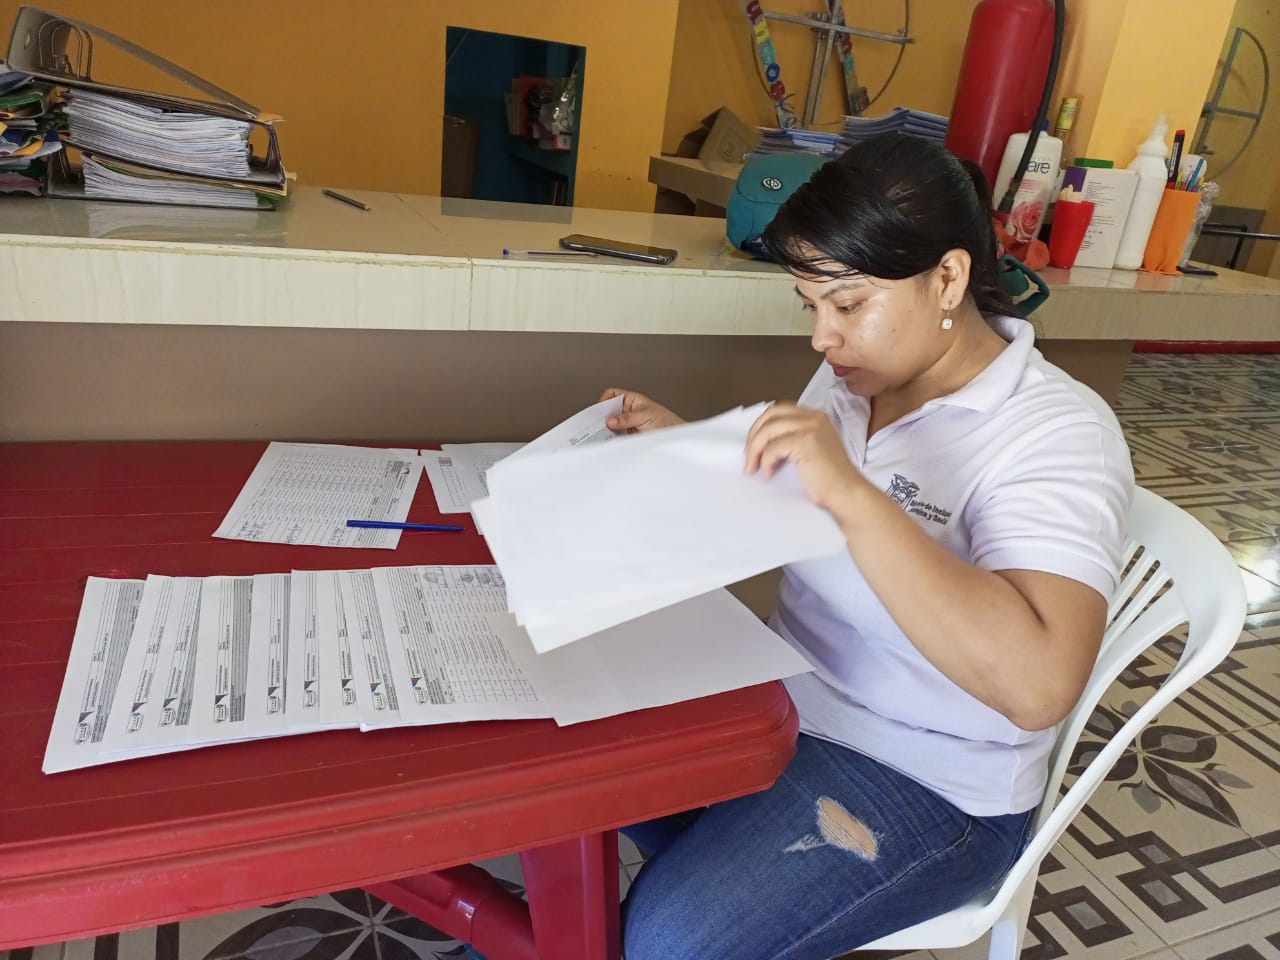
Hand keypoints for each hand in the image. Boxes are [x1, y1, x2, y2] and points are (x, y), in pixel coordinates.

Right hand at [600, 387, 684, 432]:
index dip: (604, 400)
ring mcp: (628, 423)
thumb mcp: (645, 416)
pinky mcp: (629, 435)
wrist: (676, 436)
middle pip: (609, 410)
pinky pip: (616, 435)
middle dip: (604, 417)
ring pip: (611, 424)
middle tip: (600, 424)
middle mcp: (628, 410)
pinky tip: (612, 440)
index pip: (612, 395)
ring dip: (608, 429)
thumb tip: (611, 420)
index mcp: (632, 399)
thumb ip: (627, 418)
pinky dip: (613, 437)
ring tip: (606, 434)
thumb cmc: (667, 421)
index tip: (600, 411)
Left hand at [743, 403, 863, 512]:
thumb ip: (792, 439)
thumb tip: (760, 443)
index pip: (779, 411)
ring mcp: (811, 427)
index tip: (753, 448)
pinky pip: (773, 447)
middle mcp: (814, 417)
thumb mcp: (810, 450)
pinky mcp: (806, 441)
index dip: (761, 427)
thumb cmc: (828, 480)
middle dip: (754, 435)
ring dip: (755, 450)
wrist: (846, 494)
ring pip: (768, 430)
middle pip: (771, 415)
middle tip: (748, 457)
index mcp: (816, 417)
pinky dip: (766, 461)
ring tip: (753, 468)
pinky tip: (769, 474)